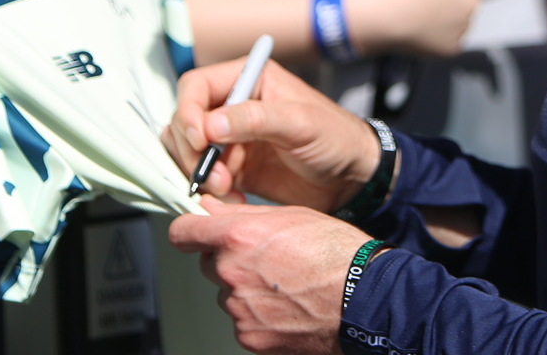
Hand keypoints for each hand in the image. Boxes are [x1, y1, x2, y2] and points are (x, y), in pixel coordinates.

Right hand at [164, 57, 379, 209]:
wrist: (351, 178)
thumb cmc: (336, 138)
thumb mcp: (301, 123)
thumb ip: (256, 119)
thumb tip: (211, 124)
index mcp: (250, 79)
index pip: (196, 86)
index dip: (188, 112)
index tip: (200, 141)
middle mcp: (234, 105)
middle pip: (185, 120)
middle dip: (192, 150)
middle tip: (214, 175)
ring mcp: (231, 137)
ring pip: (188, 150)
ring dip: (198, 172)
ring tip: (226, 187)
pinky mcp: (233, 167)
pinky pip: (203, 176)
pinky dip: (210, 190)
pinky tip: (234, 198)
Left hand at [168, 198, 372, 354]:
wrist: (364, 299)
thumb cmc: (337, 254)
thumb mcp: (293, 216)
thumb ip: (244, 213)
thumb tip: (213, 210)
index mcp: (238, 238)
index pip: (183, 233)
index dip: (189, 232)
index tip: (193, 233)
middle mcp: (232, 273)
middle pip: (209, 264)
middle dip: (228, 261)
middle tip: (264, 260)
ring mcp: (239, 308)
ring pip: (228, 294)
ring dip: (245, 289)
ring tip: (284, 285)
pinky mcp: (250, 336)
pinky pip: (243, 321)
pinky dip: (258, 315)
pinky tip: (286, 306)